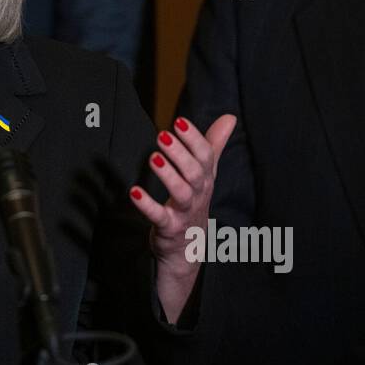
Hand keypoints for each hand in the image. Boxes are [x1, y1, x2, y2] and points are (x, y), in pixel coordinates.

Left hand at [128, 114, 236, 321]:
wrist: (190, 248)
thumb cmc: (195, 203)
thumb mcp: (206, 174)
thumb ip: (214, 145)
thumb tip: (230, 117)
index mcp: (206, 178)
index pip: (205, 155)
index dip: (194, 138)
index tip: (180, 121)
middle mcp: (198, 194)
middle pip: (195, 172)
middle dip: (180, 153)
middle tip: (163, 135)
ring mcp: (184, 212)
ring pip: (181, 193)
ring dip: (168, 175)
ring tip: (153, 158)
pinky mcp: (169, 228)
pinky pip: (160, 217)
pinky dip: (147, 205)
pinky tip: (134, 192)